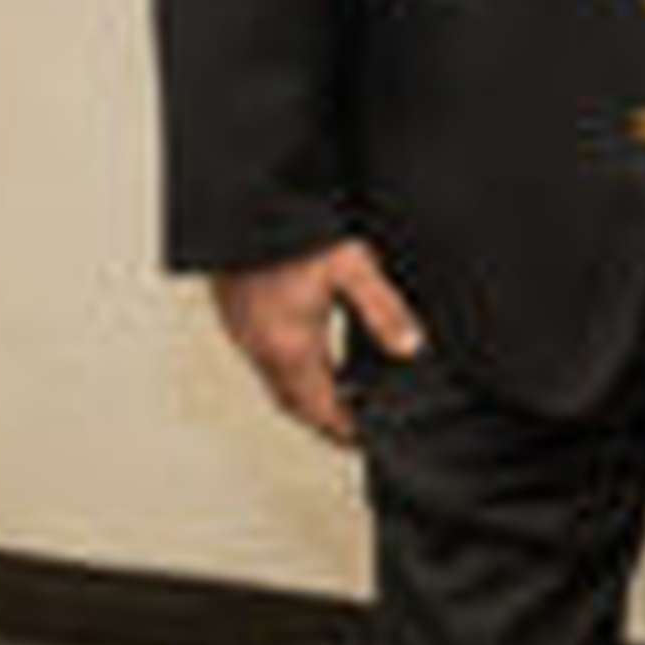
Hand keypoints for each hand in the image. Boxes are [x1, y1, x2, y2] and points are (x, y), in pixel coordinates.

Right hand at [209, 238, 423, 446]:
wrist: (244, 204)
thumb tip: (410, 347)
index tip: (362, 440)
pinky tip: (305, 352)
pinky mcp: (234, 315)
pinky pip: (260, 358)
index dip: (342, 429)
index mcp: (291, 346)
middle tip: (350, 426)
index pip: (319, 408)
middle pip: (292, 403)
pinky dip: (285, 369)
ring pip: (274, 381)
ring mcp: (242, 333)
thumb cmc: (295, 232)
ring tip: (336, 393)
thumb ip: (383, 311)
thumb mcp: (352, 268)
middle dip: (322, 419)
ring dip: (303, 394)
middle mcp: (260, 347)